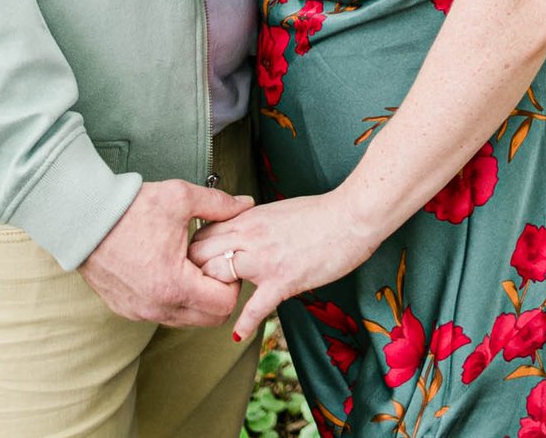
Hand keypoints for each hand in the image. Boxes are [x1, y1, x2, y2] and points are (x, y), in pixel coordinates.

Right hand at [82, 179, 253, 326]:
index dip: (232, 282)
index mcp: (174, 285)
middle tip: (212, 264)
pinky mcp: (125, 309)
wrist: (82, 218)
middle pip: (209, 319)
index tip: (224, 260)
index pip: (224, 305)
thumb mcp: (181, 198)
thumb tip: (246, 204)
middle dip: (218, 294)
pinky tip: (169, 269)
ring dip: (196, 298)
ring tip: (190, 265)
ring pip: (186, 319)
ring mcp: (139, 311)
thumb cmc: (130, 208)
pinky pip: (163, 315)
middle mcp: (156, 307)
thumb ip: (220, 205)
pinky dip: (174, 299)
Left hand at [188, 193, 380, 341]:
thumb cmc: (323, 213)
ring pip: (216, 275)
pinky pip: (254, 307)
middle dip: (193, 270)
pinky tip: (238, 334)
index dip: (195, 250)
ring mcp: (264, 260)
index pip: (203, 232)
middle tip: (198, 286)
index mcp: (249, 218)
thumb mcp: (279, 211)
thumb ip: (256, 224)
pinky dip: (244, 324)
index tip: (196, 263)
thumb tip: (243, 235)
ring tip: (215, 304)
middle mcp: (250, 236)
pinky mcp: (283, 281)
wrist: (352, 216)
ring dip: (213, 292)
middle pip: (200, 253)